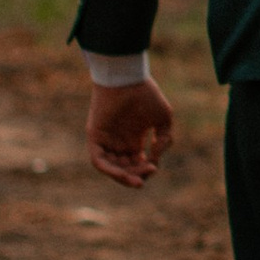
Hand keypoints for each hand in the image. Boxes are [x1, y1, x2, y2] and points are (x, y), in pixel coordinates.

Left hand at [85, 74, 175, 188]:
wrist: (127, 78)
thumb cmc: (145, 94)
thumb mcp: (163, 118)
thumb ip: (164, 140)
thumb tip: (154, 158)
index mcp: (133, 137)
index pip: (137, 163)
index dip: (145, 170)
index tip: (155, 167)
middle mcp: (119, 141)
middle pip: (125, 168)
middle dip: (137, 176)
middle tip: (147, 174)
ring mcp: (106, 140)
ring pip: (112, 168)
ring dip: (124, 177)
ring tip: (137, 180)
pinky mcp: (95, 138)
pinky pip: (99, 161)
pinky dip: (110, 170)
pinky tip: (123, 174)